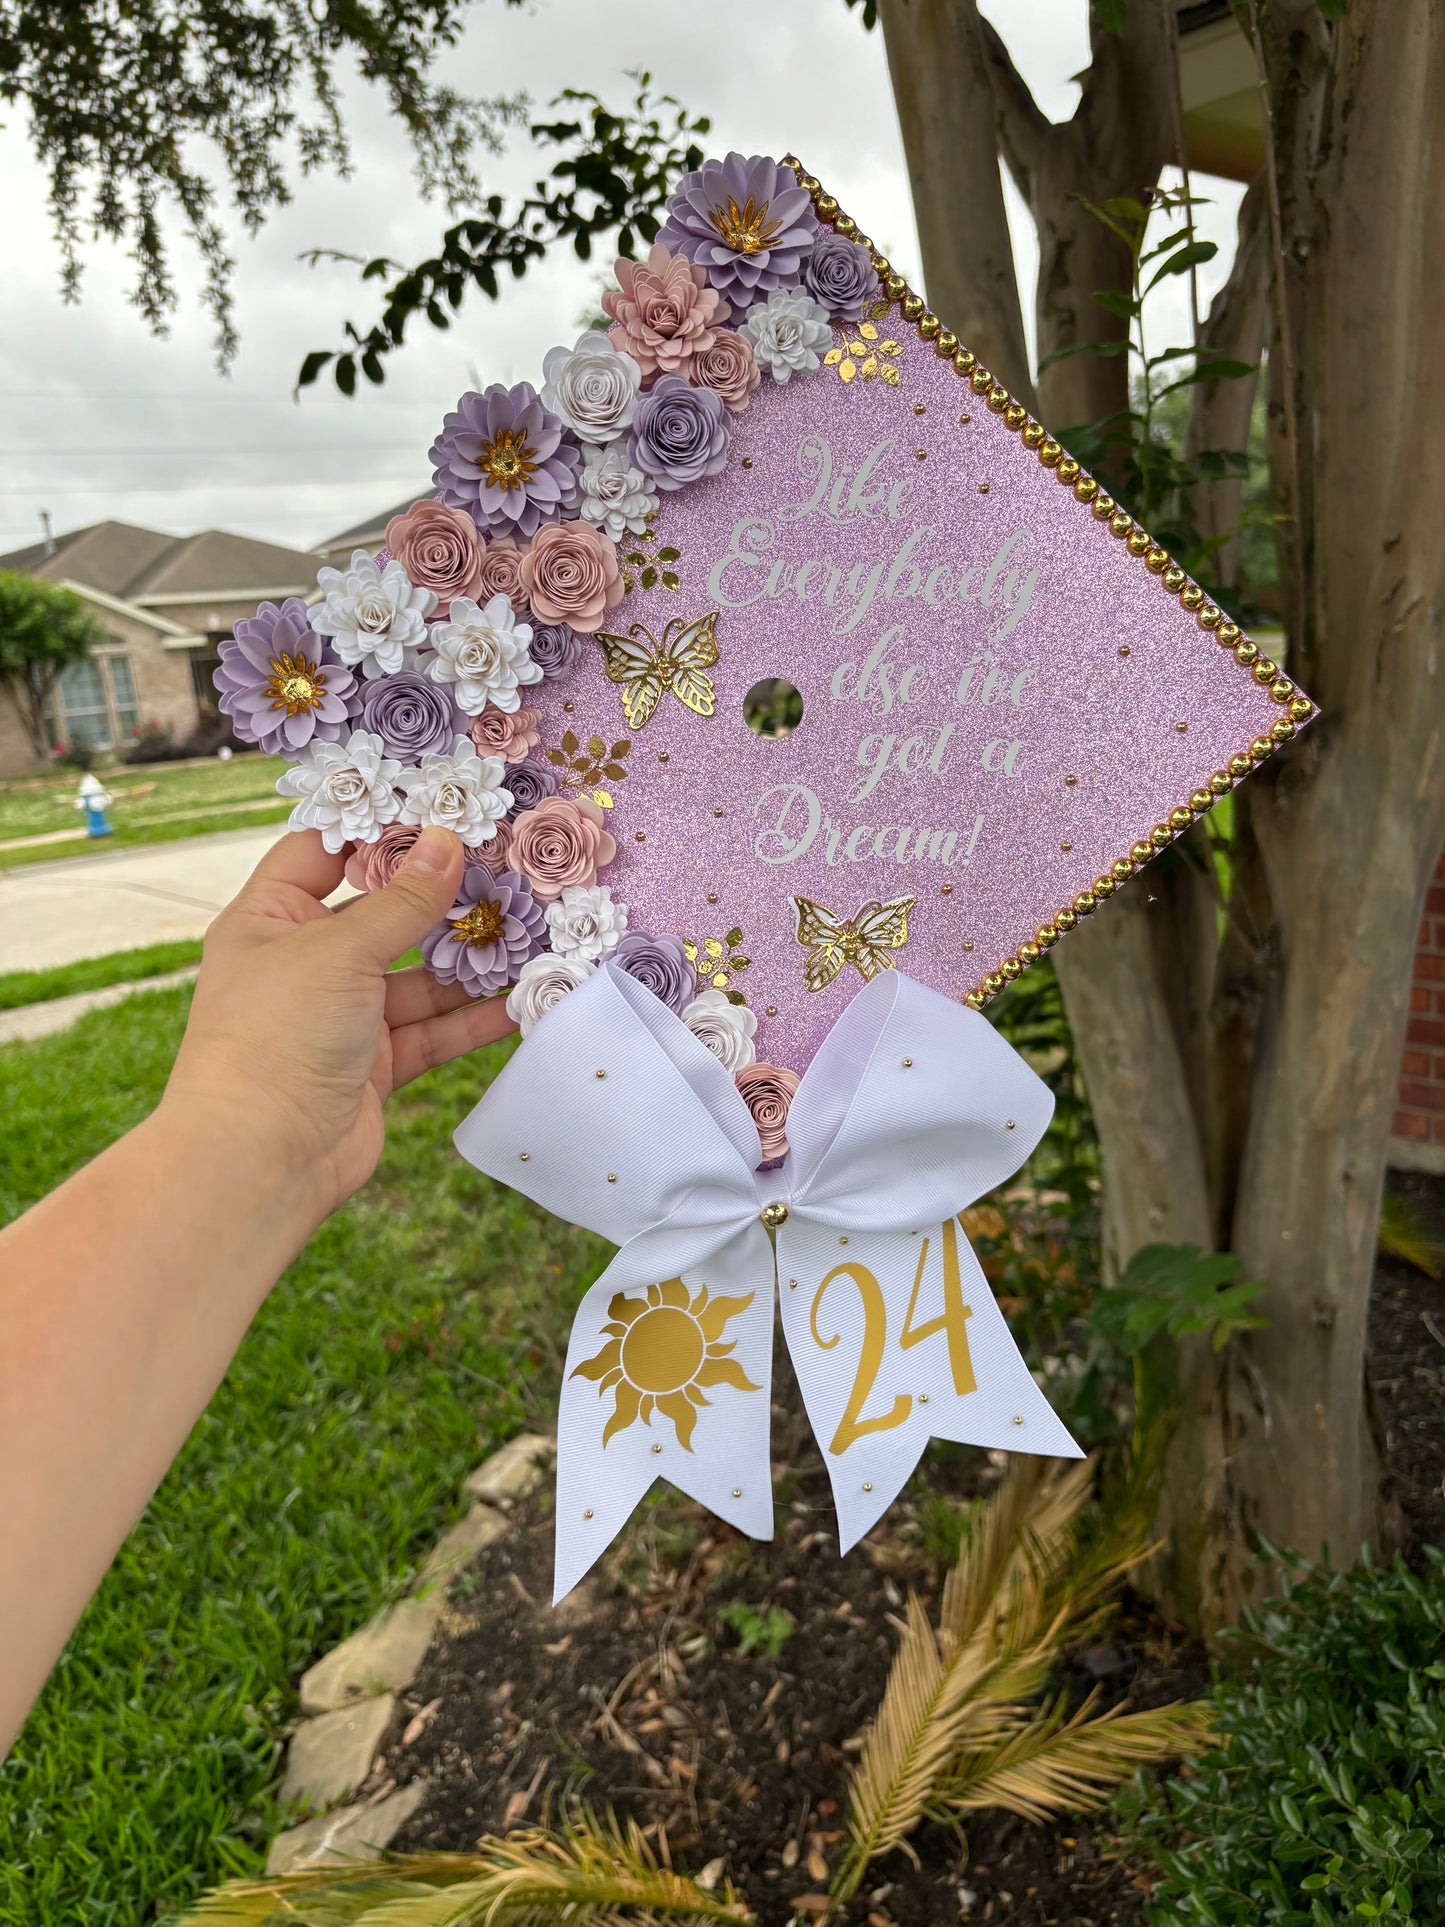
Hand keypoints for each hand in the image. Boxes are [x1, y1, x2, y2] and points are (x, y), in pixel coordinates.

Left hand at [163, 826, 516, 1224]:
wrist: (260, 1160)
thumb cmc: (275, 1037)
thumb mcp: (340, 952)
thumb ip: (404, 901)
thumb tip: (450, 840)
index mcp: (269, 919)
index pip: (325, 853)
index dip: (379, 830)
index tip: (443, 809)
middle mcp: (304, 962)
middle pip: (383, 914)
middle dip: (442, 898)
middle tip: (507, 868)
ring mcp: (342, 1016)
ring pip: (418, 976)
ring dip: (470, 960)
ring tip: (531, 931)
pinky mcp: (375, 1064)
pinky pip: (433, 1030)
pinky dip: (475, 1018)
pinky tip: (523, 1001)